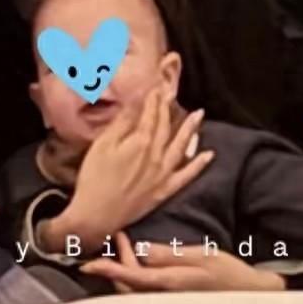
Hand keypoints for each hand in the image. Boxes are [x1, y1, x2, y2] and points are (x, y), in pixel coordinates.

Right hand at [66, 93, 213, 244]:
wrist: (97, 216)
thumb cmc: (94, 178)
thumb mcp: (103, 145)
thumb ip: (122, 123)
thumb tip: (136, 102)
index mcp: (140, 142)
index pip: (150, 114)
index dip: (154, 99)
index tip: (156, 87)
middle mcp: (157, 155)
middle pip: (165, 126)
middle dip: (168, 108)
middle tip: (172, 93)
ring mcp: (163, 173)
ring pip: (181, 146)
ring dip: (191, 129)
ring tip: (199, 114)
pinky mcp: (165, 190)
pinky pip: (187, 175)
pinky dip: (198, 164)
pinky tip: (208, 155)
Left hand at [82, 232, 284, 292]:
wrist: (251, 294)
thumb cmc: (229, 274)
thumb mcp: (201, 256)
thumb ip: (170, 255)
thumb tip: (141, 251)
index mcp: (169, 284)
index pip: (130, 277)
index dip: (108, 271)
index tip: (88, 264)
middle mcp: (164, 296)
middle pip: (127, 285)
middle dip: (117, 262)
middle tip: (119, 236)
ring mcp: (168, 300)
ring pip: (135, 288)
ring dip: (126, 267)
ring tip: (128, 242)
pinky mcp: (173, 299)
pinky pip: (146, 289)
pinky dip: (137, 274)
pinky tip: (142, 260)